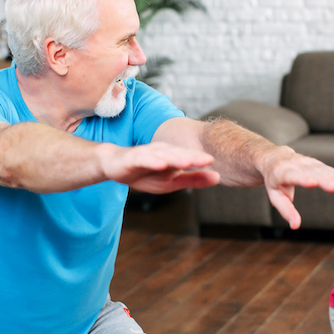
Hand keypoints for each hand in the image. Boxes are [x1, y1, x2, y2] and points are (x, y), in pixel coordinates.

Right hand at [98, 142, 219, 193]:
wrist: (114, 166)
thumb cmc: (144, 173)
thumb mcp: (171, 182)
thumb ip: (193, 179)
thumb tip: (218, 177)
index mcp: (173, 156)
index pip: (189, 157)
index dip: (202, 159)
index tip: (218, 162)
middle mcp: (162, 151)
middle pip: (179, 154)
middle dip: (193, 156)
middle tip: (209, 159)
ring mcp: (148, 153)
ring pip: (164, 154)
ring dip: (176, 157)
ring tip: (188, 161)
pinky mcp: (133, 157)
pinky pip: (144, 158)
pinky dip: (152, 160)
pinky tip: (161, 164)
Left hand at [259, 147, 333, 228]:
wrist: (274, 158)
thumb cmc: (274, 180)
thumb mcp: (274, 196)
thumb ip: (286, 210)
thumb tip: (295, 226)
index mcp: (281, 172)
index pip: (292, 175)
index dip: (303, 179)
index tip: (313, 183)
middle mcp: (294, 164)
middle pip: (310, 172)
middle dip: (323, 179)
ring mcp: (305, 161)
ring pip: (320, 169)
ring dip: (333, 176)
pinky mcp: (314, 162)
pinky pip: (325, 168)